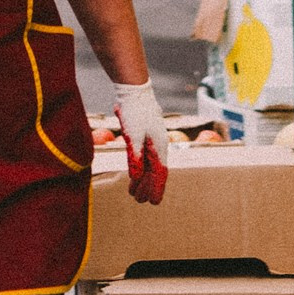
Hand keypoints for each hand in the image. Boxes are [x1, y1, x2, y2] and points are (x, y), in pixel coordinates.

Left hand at [114, 80, 169, 205]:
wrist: (134, 92)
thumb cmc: (135, 113)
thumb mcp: (133, 136)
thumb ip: (135, 158)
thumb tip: (136, 177)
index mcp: (160, 147)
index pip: (161, 173)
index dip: (158, 189)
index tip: (153, 203)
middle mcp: (158, 146)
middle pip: (155, 172)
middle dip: (148, 188)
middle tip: (139, 201)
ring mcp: (151, 141)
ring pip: (149, 166)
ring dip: (142, 180)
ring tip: (133, 192)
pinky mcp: (143, 137)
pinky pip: (144, 158)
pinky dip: (139, 169)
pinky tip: (133, 175)